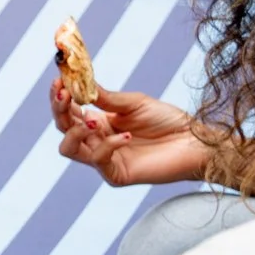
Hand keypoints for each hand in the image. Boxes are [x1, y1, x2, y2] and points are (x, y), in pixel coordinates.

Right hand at [51, 83, 209, 187]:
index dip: (59, 97)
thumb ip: (107, 98)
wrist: (196, 142)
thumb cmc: (169, 122)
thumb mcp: (135, 103)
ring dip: (73, 131)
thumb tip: (81, 84)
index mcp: (99, 123)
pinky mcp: (115, 174)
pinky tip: (126, 135)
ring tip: (92, 119)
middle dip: (59, 110)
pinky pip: (98, 160)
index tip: (58, 81)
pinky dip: (108, 145)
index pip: (69, 111)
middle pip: (62, 128)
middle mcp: (96, 141)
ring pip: (69, 148)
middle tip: (64, 95)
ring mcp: (104, 159)